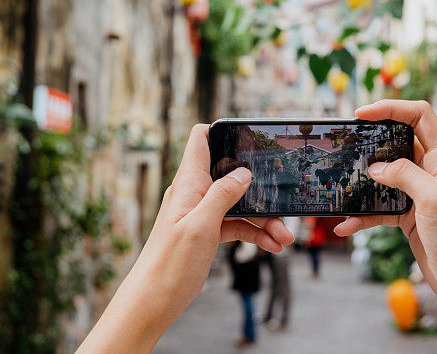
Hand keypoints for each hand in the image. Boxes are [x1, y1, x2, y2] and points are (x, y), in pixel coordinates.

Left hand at [79, 124, 293, 352]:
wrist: (152, 303)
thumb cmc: (168, 266)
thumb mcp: (200, 227)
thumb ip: (222, 195)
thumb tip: (243, 172)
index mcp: (188, 184)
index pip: (201, 140)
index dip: (224, 132)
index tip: (251, 139)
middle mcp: (195, 193)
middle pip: (232, 176)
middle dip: (259, 188)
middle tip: (282, 204)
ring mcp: (202, 213)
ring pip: (239, 205)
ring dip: (263, 218)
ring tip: (284, 237)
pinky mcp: (207, 232)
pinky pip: (237, 225)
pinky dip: (255, 233)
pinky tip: (272, 245)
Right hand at [335, 100, 436, 352]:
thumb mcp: (433, 199)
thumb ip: (404, 175)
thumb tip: (375, 168)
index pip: (419, 116)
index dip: (391, 108)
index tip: (362, 114)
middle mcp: (432, 171)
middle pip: (397, 142)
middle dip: (372, 141)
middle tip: (346, 143)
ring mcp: (419, 193)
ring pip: (385, 175)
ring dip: (363, 180)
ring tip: (340, 181)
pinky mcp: (409, 216)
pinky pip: (380, 208)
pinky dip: (362, 214)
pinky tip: (345, 225)